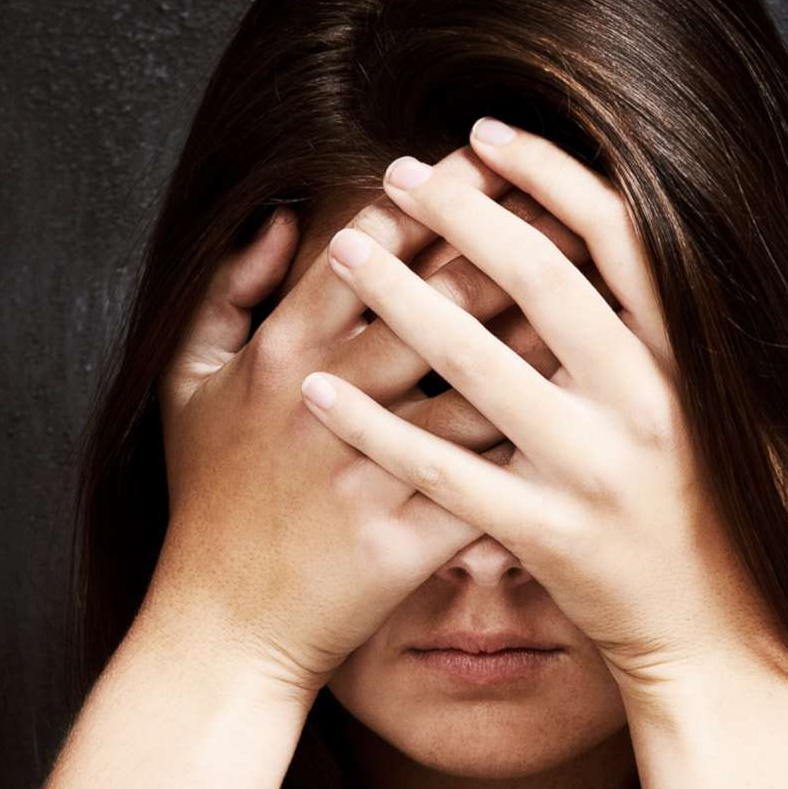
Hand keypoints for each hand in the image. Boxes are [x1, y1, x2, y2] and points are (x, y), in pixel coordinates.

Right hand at [143, 151, 610, 694]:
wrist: (223, 629)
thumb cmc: (210, 503)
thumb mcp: (187, 385)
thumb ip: (228, 293)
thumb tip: (287, 219)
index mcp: (279, 354)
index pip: (372, 254)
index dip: (437, 203)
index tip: (490, 159)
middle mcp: (324, 402)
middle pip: (436, 306)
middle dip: (509, 247)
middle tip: (570, 199)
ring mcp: (367, 473)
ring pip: (476, 388)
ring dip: (542, 338)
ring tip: (600, 290)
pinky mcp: (404, 541)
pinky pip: (487, 481)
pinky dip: (539, 441)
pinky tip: (591, 408)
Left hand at [295, 118, 787, 704]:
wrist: (717, 639)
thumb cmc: (727, 522)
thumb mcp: (744, 419)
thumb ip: (696, 342)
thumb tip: (656, 244)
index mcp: (687, 363)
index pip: (618, 239)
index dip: (549, 175)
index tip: (489, 136)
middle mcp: (642, 403)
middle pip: (540, 280)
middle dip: (461, 215)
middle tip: (400, 172)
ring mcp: (591, 469)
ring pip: (477, 364)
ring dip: (401, 298)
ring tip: (345, 250)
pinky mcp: (544, 532)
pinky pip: (438, 470)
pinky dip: (372, 426)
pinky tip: (319, 390)